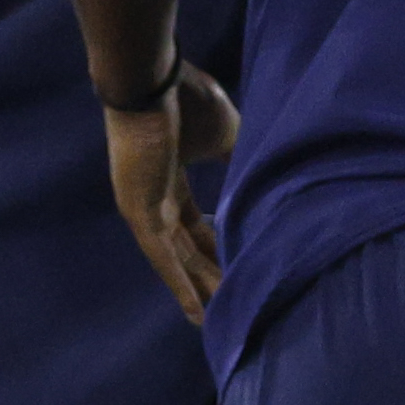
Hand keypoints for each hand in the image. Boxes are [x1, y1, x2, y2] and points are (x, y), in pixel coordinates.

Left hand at [105, 60, 237, 325]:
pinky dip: (180, 286)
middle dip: (209, 274)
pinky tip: (196, 313)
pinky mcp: (140, 213)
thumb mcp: (226, 134)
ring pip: (176, 259)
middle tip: (232, 302)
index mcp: (170, 178)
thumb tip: (264, 173)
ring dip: (198, 288)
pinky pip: (162, 258)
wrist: (152, 81)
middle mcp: (153, 198)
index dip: (216, 244)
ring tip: (216, 322)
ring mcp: (143, 208)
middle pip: (186, 246)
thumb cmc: (187, 101)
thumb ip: (239, 158)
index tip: (236, 263)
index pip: (195, 221)